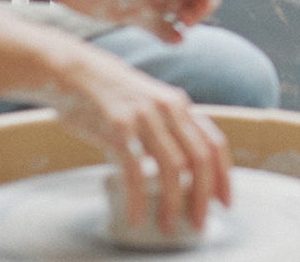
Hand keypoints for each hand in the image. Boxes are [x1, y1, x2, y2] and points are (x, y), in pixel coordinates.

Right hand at [47, 43, 231, 238]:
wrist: (74, 72)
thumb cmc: (110, 95)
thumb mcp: (149, 104)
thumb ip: (167, 128)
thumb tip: (183, 170)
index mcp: (178, 104)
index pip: (214, 143)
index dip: (224, 176)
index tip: (225, 203)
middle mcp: (167, 108)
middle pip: (199, 158)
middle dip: (204, 196)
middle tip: (201, 223)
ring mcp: (144, 116)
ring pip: (172, 167)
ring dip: (174, 203)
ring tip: (168, 226)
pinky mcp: (118, 127)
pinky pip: (135, 171)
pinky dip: (138, 199)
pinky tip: (136, 218)